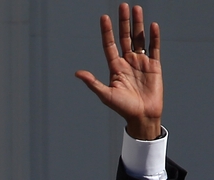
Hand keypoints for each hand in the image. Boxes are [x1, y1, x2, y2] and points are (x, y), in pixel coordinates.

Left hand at [75, 3, 162, 139]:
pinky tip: (152, 26)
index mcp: (115, 67)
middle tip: (122, 6)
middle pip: (124, 37)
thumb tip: (78, 73)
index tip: (104, 18)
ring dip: (138, 25)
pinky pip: (154, 48)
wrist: (142, 116)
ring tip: (137, 9)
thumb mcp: (105, 94)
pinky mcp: (154, 66)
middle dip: (123, 22)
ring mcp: (141, 63)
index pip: (109, 45)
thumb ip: (93, 83)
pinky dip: (153, 37)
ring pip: (139, 39)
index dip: (107, 32)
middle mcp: (127, 62)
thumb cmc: (122, 108)